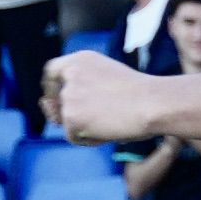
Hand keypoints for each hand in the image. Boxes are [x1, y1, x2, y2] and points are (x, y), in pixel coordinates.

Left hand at [43, 51, 159, 145]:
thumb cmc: (140, 95)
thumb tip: (48, 105)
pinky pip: (73, 136)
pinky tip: (109, 131)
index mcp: (81, 59)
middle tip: (89, 121)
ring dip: (84, 127)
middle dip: (65, 113)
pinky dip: (89, 139)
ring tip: (111, 122)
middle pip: (54, 99)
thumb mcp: (107, 77)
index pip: (52, 70)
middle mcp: (71, 74)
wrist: (153, 104)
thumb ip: (82, 86)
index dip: (51, 87)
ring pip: (66, 121)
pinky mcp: (71, 116)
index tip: (56, 99)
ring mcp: (69, 95)